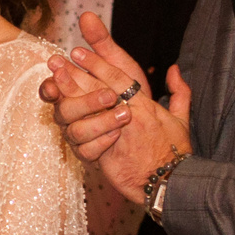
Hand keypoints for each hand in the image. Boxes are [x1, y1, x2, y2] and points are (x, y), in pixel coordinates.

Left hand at [39, 12, 194, 196]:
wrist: (170, 182)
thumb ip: (179, 92)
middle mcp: (131, 118)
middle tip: (55, 61)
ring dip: (69, 99)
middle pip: (99, 91)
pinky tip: (60, 118)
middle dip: (76, 74)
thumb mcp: (181, 120)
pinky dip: (74, 128)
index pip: (120, 78)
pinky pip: (86, 142)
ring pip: (88, 115)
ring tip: (52, 83)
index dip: (98, 64)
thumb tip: (174, 69)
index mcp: (146, 107)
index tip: (78, 51)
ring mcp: (118, 137)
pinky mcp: (108, 156)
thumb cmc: (175, 151)